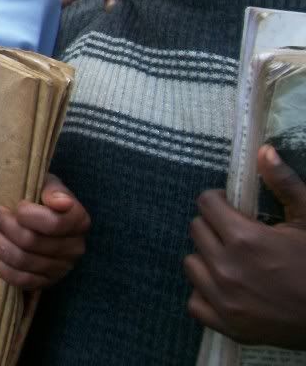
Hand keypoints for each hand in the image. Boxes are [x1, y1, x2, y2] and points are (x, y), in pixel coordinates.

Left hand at [0, 173, 89, 289]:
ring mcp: (61, 268)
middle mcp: (75, 247)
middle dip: (7, 226)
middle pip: (32, 242)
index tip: (17, 207)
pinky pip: (22, 281)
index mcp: (79, 220)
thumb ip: (52, 189)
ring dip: (1, 245)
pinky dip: (5, 269)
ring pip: (23, 260)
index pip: (53, 223)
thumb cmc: (42, 198)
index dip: (29, 215)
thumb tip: (58, 202)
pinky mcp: (47, 282)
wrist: (42, 218)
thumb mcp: (48, 184)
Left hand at [184, 145, 305, 348]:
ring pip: (191, 263)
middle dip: (213, 226)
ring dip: (207, 258)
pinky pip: (194, 302)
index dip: (218, 201)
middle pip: (196, 230)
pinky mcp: (226, 325)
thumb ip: (284, 184)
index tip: (231, 208)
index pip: (205, 203)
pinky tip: (226, 288)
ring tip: (231, 260)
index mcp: (245, 239)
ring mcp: (223, 299)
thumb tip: (263, 150)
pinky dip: (206, 294)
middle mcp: (227, 268)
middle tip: (235, 234)